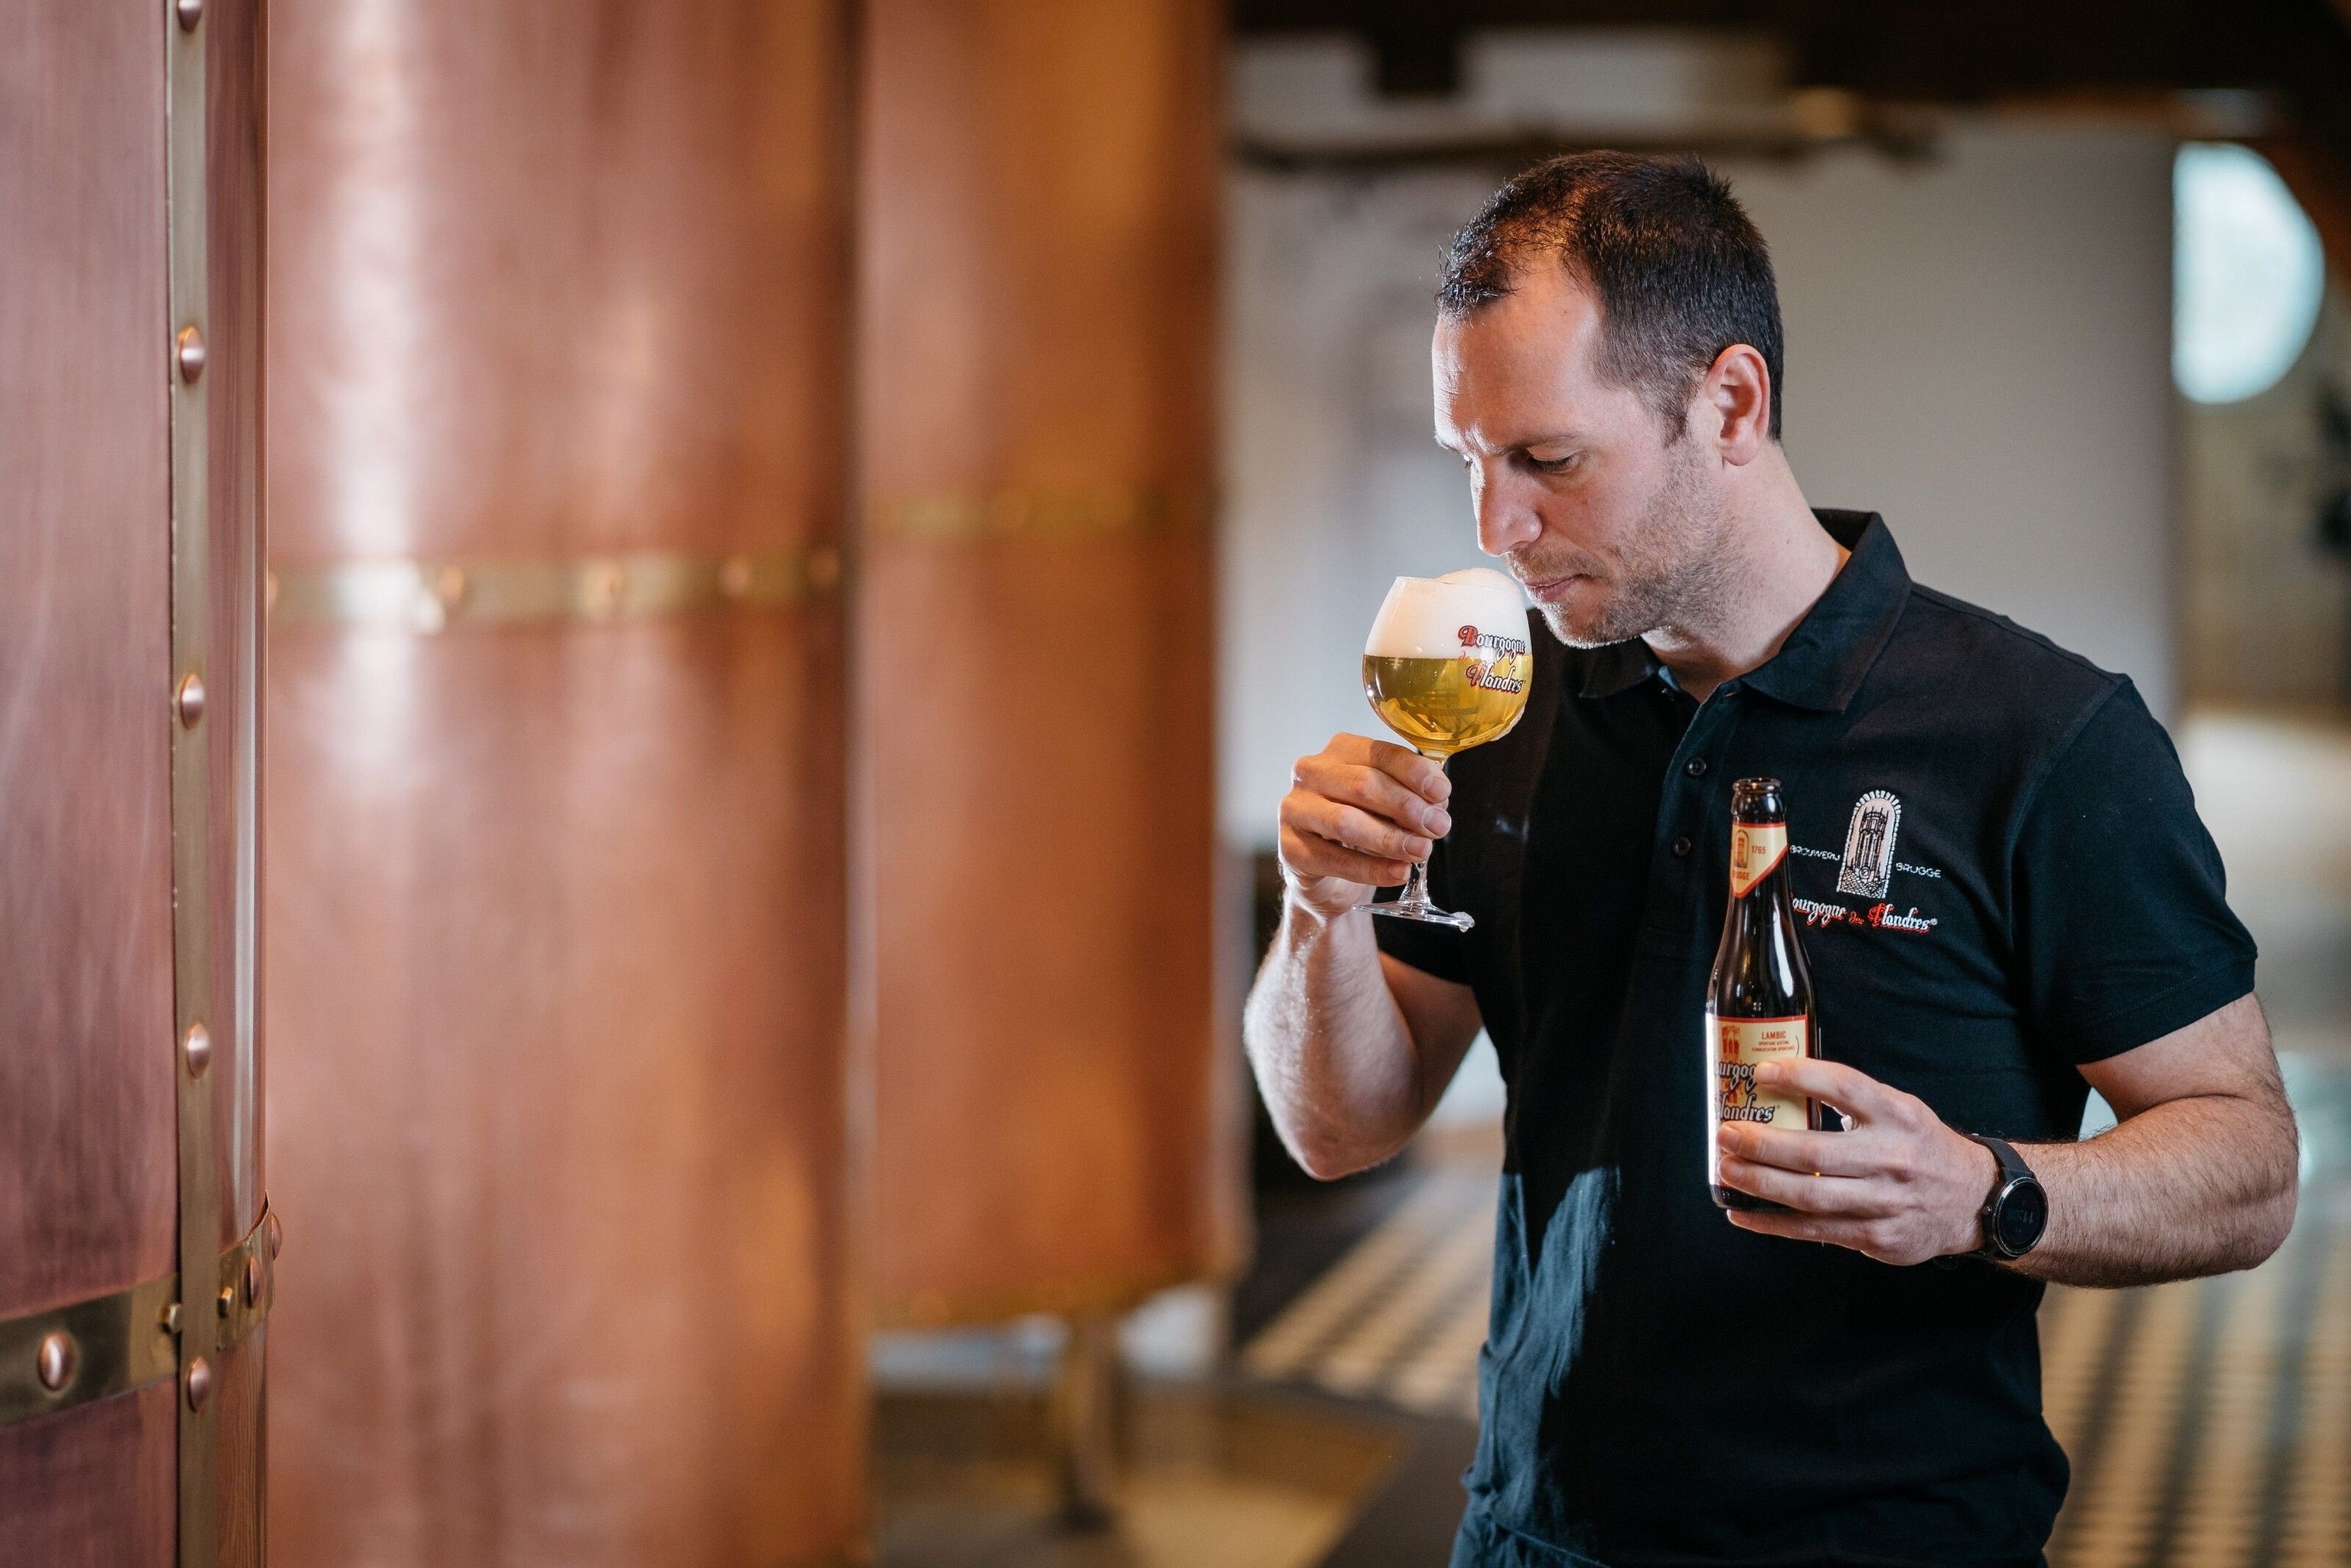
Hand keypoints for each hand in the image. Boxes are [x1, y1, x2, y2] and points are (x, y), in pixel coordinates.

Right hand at [1277, 734, 1452, 919]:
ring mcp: (1295, 809)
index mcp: (1340, 751)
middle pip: (1363, 785)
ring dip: (1390, 838)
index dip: (1414, 772)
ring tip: (1420, 851)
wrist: (1327, 873)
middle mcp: (1311, 772)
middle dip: (1407, 807)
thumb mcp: (1390, 806)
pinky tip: (1398, 873)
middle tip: (1437, 827)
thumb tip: (1438, 802)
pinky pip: (1334, 859)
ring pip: (1346, 821)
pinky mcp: (1290, 847)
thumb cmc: (1363, 826)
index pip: (1380, 753)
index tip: (1442, 793)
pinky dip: (1371, 869)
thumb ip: (1413, 797)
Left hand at [1715, 1058, 1999, 1265]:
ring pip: (1809, 1196)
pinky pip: (1815, 1232)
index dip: (1800, 1076)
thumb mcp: (1900, 1109)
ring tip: (1726, 1169)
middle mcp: (1893, 1157)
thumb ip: (1853, 1100)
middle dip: (1762, 1143)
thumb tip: (1780, 1086)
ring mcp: (1886, 1201)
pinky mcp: (1877, 1236)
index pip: (1844, 1086)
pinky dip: (1772, 1224)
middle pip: (1815, 1152)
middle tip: (1725, 1134)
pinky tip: (1742, 1215)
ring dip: (1759, 1184)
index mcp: (1898, 1114)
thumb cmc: (1921, 1147)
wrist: (1973, 1200)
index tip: (1761, 1072)